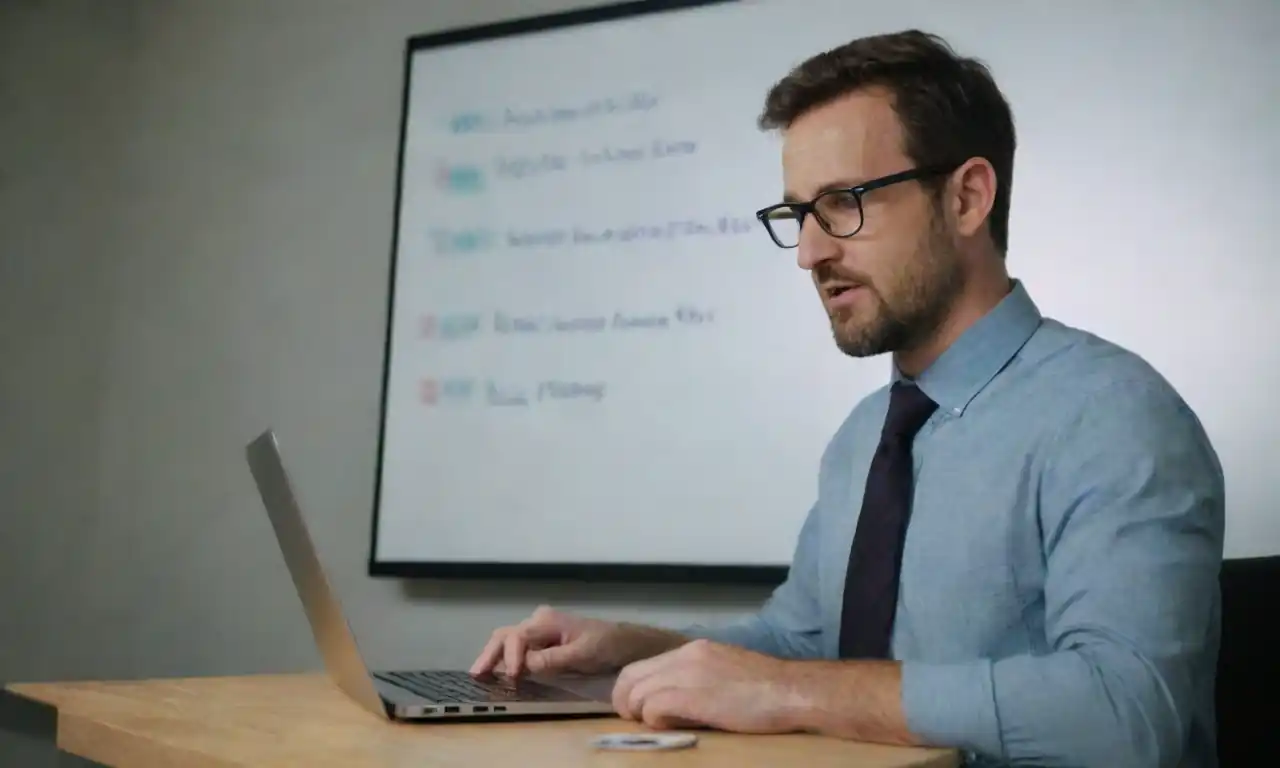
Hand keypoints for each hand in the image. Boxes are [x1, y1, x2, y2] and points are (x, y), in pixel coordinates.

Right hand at [470, 605, 684, 677]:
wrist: (624, 644)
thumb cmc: (606, 645)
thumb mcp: (582, 654)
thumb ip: (553, 658)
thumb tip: (524, 665)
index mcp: (547, 620)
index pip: (518, 636)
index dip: (512, 656)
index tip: (513, 676)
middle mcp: (538, 622)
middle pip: (505, 635)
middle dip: (490, 653)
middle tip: (476, 674)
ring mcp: (539, 632)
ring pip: (507, 641)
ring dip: (494, 656)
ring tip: (480, 674)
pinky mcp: (541, 643)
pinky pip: (518, 649)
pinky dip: (505, 660)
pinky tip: (497, 672)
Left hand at [611, 639, 799, 732]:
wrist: (791, 691)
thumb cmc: (766, 688)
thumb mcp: (725, 671)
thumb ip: (697, 678)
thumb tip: (674, 698)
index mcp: (693, 649)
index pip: (643, 665)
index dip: (632, 688)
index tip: (637, 707)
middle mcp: (686, 656)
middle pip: (631, 676)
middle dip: (625, 701)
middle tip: (634, 719)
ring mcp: (689, 674)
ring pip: (638, 692)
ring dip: (639, 713)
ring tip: (652, 725)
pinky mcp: (694, 696)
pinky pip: (654, 707)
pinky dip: (653, 719)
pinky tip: (669, 725)